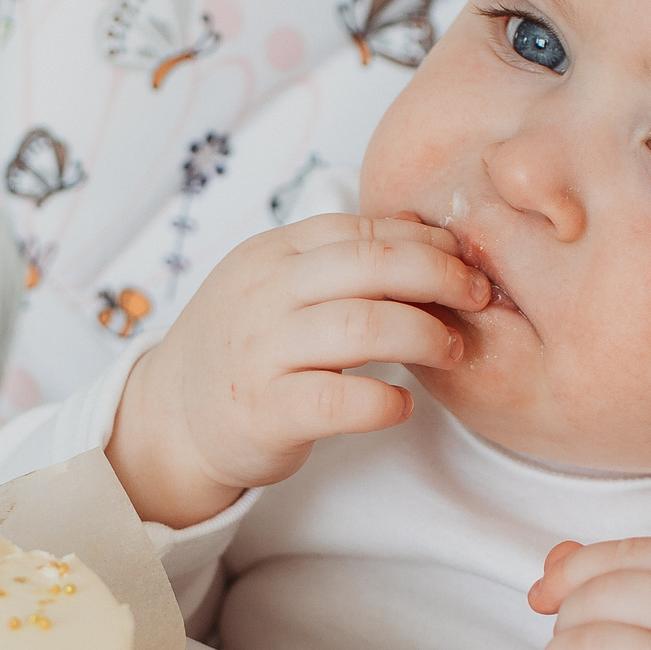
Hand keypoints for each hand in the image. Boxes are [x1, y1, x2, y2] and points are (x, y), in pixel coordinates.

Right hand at [107, 214, 492, 527]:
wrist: (171, 418)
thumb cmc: (245, 349)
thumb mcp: (275, 285)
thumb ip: (335, 262)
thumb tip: (425, 237)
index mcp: (271, 254)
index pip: (361, 231)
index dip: (424, 243)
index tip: (465, 262)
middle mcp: (264, 294)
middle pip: (372, 266)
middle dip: (441, 278)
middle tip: (479, 298)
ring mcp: (261, 352)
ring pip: (364, 327)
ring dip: (425, 336)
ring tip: (452, 351)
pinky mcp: (265, 411)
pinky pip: (340, 399)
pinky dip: (384, 401)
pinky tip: (402, 404)